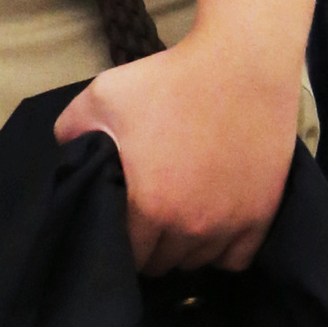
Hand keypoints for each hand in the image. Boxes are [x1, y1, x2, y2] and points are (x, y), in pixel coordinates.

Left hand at [53, 33, 298, 276]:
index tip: (124, 220)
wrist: (243, 63)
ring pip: (197, 262)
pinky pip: (236, 259)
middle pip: (161, 263)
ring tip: (180, 218)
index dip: (121, 240)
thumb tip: (65, 152)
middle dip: (151, 245)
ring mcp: (229, 224)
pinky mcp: (261, 216)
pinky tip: (213, 226)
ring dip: (185, 248)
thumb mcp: (104, 94)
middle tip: (150, 216)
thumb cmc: (171, 78)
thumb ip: (72, 129)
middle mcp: (189, 227)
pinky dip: (223, 249)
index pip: (127, 254)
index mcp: (148, 206)